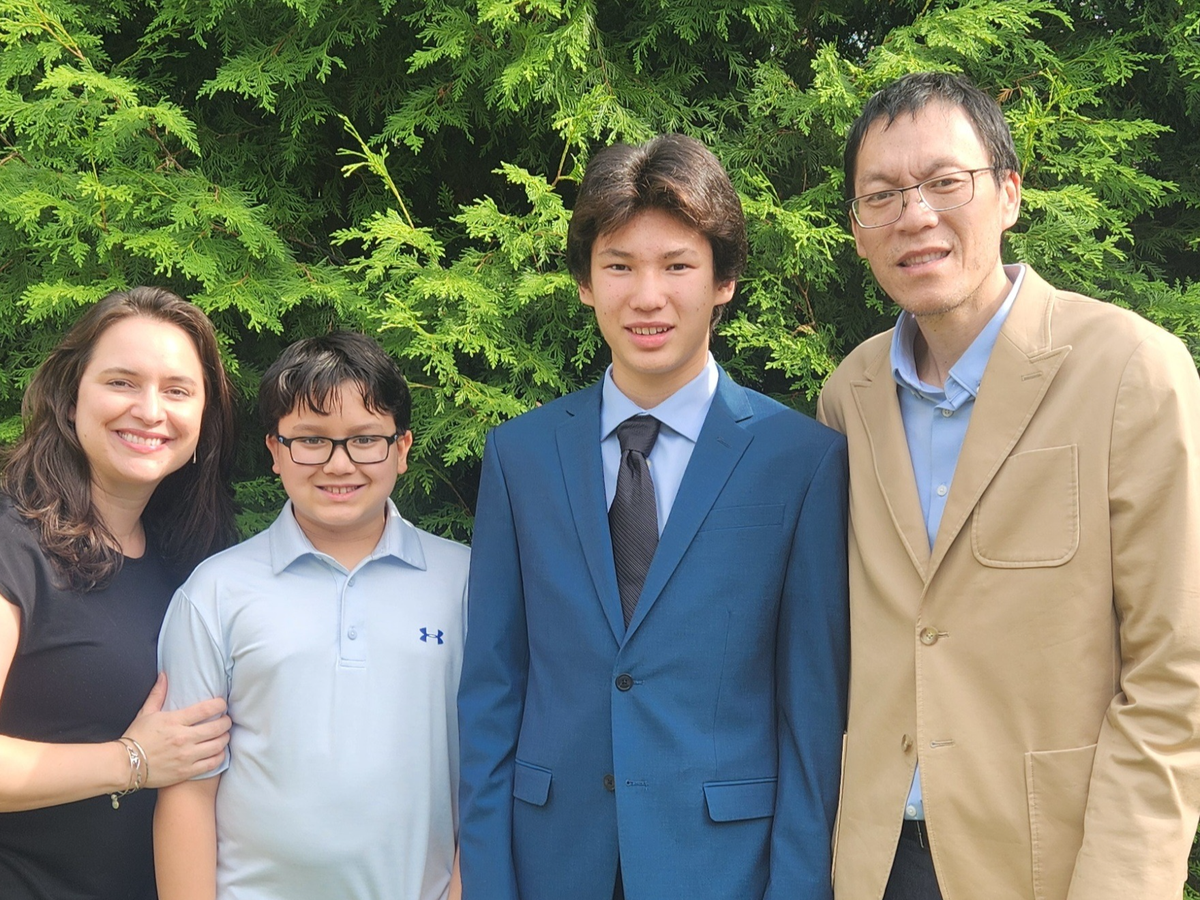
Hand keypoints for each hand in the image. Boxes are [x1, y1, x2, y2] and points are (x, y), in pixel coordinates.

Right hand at [122, 673, 230, 788]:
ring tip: (223, 735)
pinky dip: (219, 756)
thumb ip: (158, 694)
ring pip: (218, 745)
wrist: (124, 765)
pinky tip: (218, 752)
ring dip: (224, 738)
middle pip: (217, 727)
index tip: (222, 704)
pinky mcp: (186, 771)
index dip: (219, 705)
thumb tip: (164, 675)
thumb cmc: (136, 737)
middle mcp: (183, 738)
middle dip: (226, 722)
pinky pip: (211, 763)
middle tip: (226, 720)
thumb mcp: (146, 713)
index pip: (206, 709)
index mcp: (175, 721)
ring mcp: (186, 756)